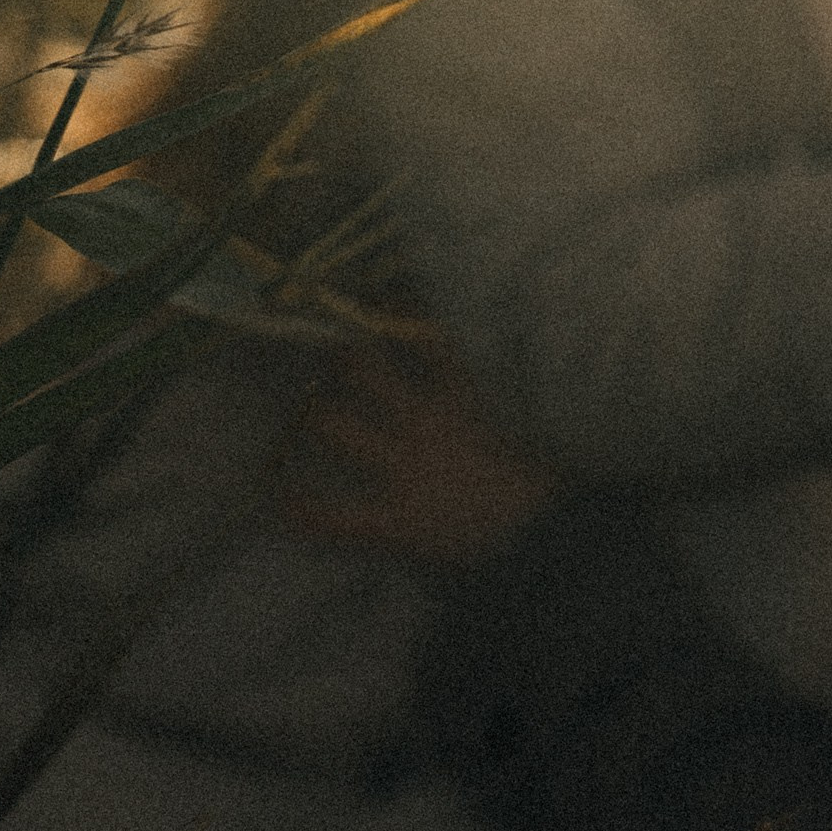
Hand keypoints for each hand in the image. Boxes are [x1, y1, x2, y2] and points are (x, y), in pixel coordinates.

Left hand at [277, 334, 555, 565]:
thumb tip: (529, 355)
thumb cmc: (550, 488)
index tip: (375, 290)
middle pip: (367, 372)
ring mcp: (402, 471)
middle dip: (341, 357)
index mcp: (465, 398)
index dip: (399, 313)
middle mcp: (423, 424)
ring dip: (317, 417)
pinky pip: (339, 517)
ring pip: (339, 429)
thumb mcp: (538, 425)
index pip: (428, 339)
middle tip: (322, 344)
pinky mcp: (394, 522)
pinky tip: (281, 502)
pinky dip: (309, 512)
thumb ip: (519, 392)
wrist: (546, 540)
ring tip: (300, 409)